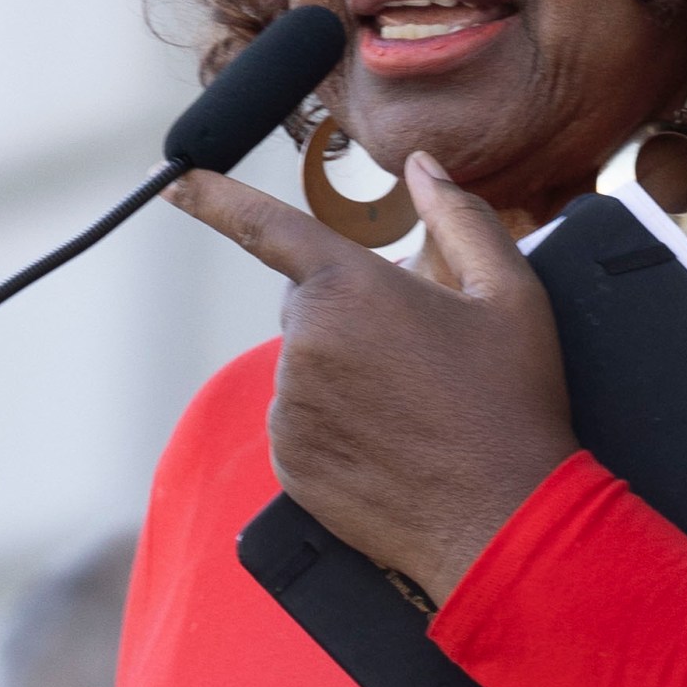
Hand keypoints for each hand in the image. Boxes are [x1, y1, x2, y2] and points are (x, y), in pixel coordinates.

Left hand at [173, 151, 578, 600]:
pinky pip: (300, 423)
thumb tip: (425, 167)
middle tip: (419, 358)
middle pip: (309, 304)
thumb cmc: (511, 404)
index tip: (175, 179)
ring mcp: (290, 406)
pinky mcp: (288, 460)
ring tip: (412, 410)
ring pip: (306, 367)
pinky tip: (389, 444)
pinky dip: (335, 426)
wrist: (502, 519)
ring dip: (344, 374)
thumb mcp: (511, 295)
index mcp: (352, 286)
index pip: (266, 226)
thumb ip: (461, 215)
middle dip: (351, 314)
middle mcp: (305, 341)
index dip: (214, 197)